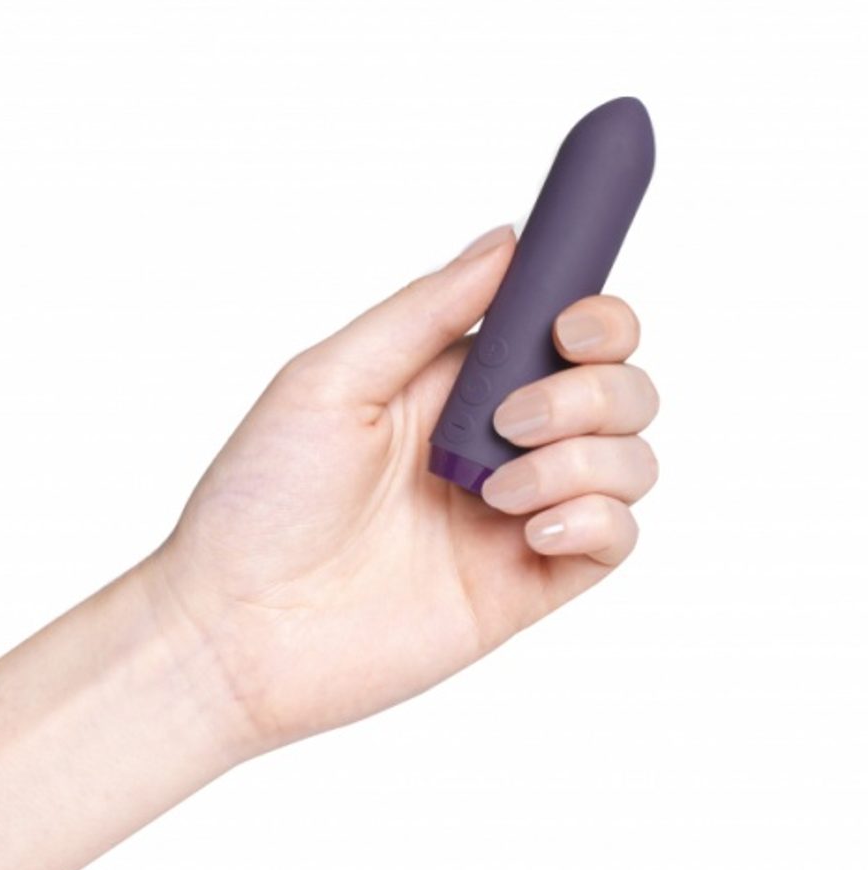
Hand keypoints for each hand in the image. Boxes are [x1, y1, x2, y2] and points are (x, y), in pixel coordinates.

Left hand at [146, 224, 658, 756]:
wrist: (237, 630)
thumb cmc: (261, 502)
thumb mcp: (330, 379)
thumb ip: (424, 310)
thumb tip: (505, 240)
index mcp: (455, 384)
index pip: (566, 332)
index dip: (597, 318)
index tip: (573, 327)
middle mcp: (499, 443)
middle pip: (619, 391)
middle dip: (592, 394)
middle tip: (509, 422)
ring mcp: (519, 513)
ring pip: (631, 460)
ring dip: (584, 460)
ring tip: (495, 494)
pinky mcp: (530, 582)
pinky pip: (616, 538)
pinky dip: (594, 519)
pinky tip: (528, 529)